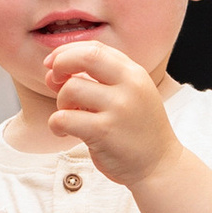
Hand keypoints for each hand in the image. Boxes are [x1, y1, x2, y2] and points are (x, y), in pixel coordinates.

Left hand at [45, 37, 177, 185]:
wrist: (159, 165)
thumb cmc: (137, 130)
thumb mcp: (128, 95)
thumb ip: (96, 80)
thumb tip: (52, 71)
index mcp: (134, 73)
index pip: (95, 48)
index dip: (67, 52)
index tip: (54, 63)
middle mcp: (129, 86)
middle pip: (85, 57)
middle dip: (60, 64)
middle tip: (54, 80)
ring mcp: (118, 108)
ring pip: (70, 89)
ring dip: (61, 103)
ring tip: (69, 116)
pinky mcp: (104, 131)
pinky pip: (63, 118)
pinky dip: (56, 124)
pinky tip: (65, 132)